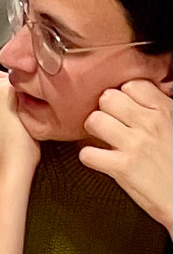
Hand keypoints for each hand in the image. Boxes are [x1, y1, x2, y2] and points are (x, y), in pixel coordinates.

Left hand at [80, 79, 172, 229]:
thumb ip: (161, 110)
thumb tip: (148, 98)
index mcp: (165, 110)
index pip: (131, 85)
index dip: (123, 96)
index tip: (123, 108)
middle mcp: (149, 123)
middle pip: (108, 99)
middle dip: (104, 110)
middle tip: (109, 122)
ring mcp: (134, 144)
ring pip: (95, 120)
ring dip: (93, 130)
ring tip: (101, 138)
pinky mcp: (121, 168)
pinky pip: (88, 154)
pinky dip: (89, 157)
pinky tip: (99, 159)